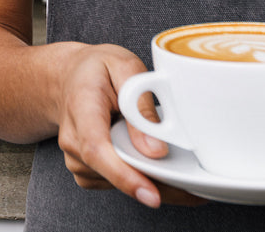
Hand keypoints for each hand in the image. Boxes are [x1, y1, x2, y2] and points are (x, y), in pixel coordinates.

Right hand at [53, 43, 205, 208]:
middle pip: (111, 173)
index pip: (97, 149)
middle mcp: (73, 139)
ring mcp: (76, 158)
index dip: (124, 175)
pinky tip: (158, 167)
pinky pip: (115, 184)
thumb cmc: (99, 69)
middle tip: (193, 189)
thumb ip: (141, 106)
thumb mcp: (125, 68)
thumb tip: (156, 150)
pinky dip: (140, 180)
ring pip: (116, 183)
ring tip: (181, 172)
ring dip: (150, 182)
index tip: (152, 195)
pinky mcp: (86, 170)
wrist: (71, 76)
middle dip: (153, 185)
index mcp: (81, 107)